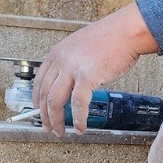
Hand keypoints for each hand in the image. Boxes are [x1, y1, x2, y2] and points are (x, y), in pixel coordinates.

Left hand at [33, 3, 157, 135]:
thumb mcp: (79, 47)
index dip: (37, 100)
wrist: (125, 31)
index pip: (39, 81)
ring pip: (55, 101)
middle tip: (48, 127)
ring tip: (61, 131)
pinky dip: (78, 119)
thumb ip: (69, 63)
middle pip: (44, 94)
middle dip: (45, 115)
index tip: (39, 110)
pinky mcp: (87, 76)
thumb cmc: (109, 38)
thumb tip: (67, 84)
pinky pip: (78, 103)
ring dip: (56, 120)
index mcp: (57, 53)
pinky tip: (80, 126)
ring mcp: (73, 68)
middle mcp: (61, 60)